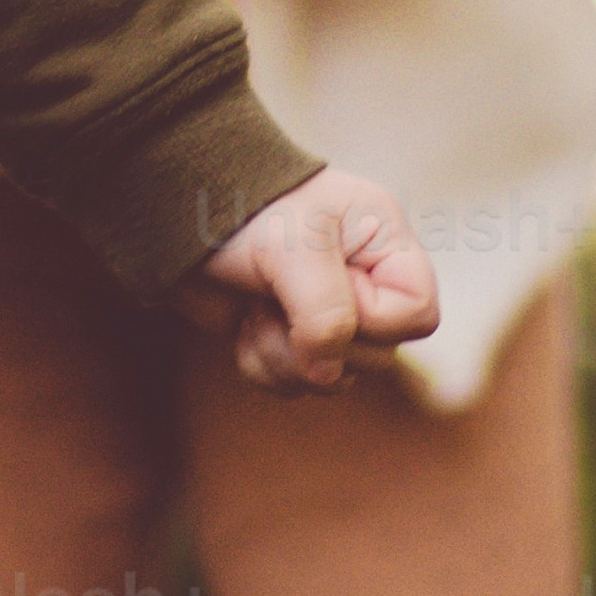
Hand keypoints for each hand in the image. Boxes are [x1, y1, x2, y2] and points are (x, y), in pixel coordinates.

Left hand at [186, 169, 435, 392]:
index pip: (419, 315)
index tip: (333, 290)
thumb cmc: (245, 212)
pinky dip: (260, 363)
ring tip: (256, 306)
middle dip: (318, 342)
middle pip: (379, 357)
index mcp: (385, 245)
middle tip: (278, 298)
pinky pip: (293, 384)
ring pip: (333, 379)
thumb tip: (326, 373)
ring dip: (283, 356)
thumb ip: (325, 312)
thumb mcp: (294, 249)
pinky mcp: (288, 339)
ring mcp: (327, 315)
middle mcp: (365, 282)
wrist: (175, 214)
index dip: (377, 321)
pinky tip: (244, 320)